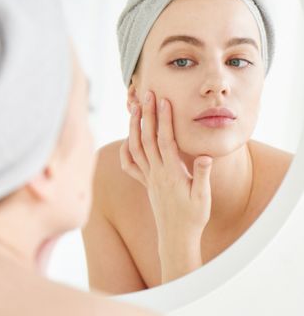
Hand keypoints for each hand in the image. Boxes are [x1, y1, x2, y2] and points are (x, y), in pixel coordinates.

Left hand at [120, 90, 212, 281]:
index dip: (164, 119)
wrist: (176, 236)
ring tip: (134, 107)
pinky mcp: (145, 183)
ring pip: (135, 148)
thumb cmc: (193, 217)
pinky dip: (125, 150)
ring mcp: (148, 177)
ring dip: (134, 126)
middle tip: (146, 94)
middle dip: (146, 114)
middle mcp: (156, 173)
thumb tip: (204, 156)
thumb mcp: (203, 198)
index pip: (165, 140)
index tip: (163, 100)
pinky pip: (129, 165)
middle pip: (147, 139)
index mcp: (171, 173)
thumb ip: (202, 176)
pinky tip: (127, 138)